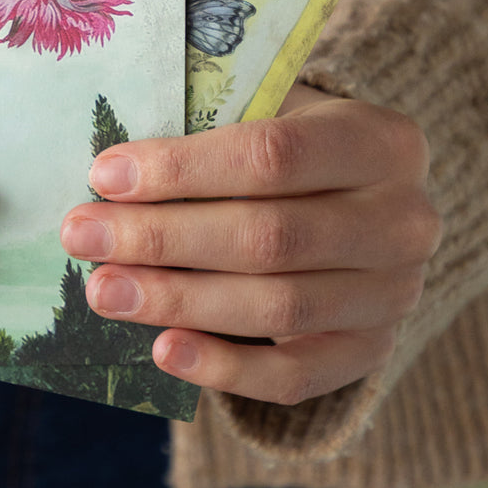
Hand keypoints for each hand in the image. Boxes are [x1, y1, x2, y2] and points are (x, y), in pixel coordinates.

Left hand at [59, 85, 440, 406]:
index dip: (183, 169)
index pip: (274, 155)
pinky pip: (293, 377)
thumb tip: (111, 167)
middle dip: (163, 238)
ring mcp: (395, 295)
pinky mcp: (370, 352)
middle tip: (83, 236)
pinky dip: (223, 369)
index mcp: (383, 141)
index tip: (103, 174)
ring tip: (104, 291)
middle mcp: (404, 220)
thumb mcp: (272, 110)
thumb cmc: (294, 147)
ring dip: (179, 302)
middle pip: (270, 238)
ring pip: (277, 308)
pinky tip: (162, 350)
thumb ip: (212, 124)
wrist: (363, 207)